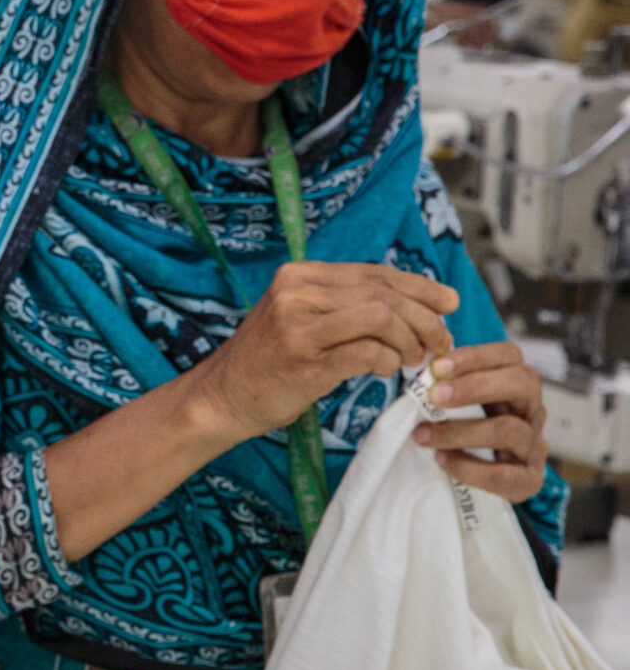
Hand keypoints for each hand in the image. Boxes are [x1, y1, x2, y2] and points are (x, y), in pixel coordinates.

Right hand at [184, 262, 458, 445]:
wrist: (220, 397)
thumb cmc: (268, 362)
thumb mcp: (299, 317)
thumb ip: (343, 304)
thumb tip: (414, 302)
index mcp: (299, 275)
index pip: (375, 273)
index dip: (419, 287)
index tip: (448, 303)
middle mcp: (296, 292)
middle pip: (384, 294)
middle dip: (425, 318)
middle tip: (441, 342)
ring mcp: (298, 326)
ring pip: (381, 317)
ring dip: (410, 340)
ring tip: (413, 360)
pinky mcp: (304, 360)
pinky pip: (367, 352)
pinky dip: (388, 361)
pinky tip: (387, 371)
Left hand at [415, 342, 549, 501]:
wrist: (487, 484)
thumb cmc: (467, 434)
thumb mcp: (461, 406)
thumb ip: (446, 387)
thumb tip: (422, 369)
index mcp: (514, 385)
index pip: (509, 356)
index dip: (475, 357)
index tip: (437, 368)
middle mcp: (531, 411)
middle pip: (523, 384)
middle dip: (476, 387)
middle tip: (435, 396)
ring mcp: (534, 445)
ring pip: (509, 430)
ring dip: (460, 432)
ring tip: (424, 435)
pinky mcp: (529, 480)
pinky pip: (504, 474)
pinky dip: (468, 468)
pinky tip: (442, 461)